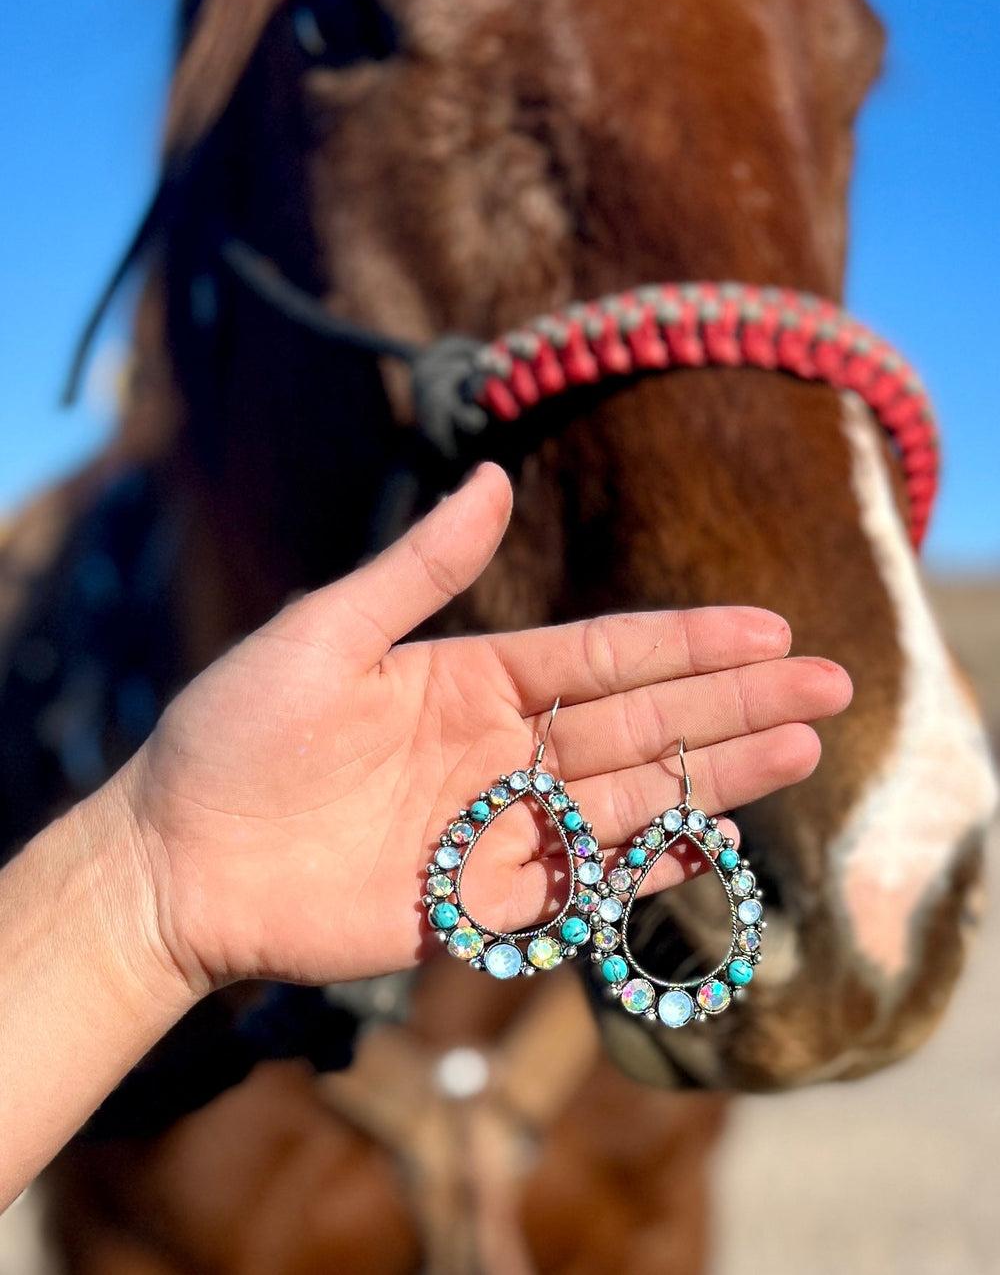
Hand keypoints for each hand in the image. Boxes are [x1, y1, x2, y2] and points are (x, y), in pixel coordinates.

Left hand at [115, 464, 850, 995]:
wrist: (171, 861)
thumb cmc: (234, 735)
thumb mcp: (325, 632)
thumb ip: (419, 568)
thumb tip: (495, 478)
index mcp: (469, 678)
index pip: (603, 655)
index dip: (685, 640)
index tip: (765, 625)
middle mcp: (497, 750)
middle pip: (638, 722)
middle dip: (732, 702)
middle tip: (827, 682)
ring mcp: (493, 828)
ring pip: (626, 796)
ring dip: (713, 774)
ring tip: (800, 746)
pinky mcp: (475, 904)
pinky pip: (579, 881)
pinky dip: (644, 862)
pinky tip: (711, 838)